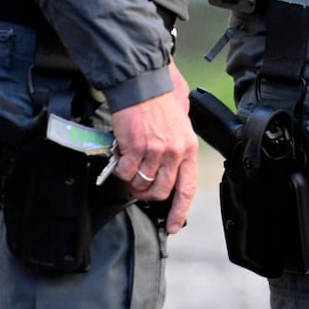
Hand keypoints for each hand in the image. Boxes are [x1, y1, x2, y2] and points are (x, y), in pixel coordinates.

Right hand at [106, 60, 197, 233]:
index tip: (172, 225)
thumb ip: (179, 146)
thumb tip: (172, 169)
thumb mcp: (180, 123)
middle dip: (148, 194)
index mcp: (188, 147)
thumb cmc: (159, 100)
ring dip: (132, 180)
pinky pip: (124, 172)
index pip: (187, 187)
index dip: (179, 210)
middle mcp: (175, 151)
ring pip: (141, 183)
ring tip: (129, 165)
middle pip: (161, 191)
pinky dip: (120, 168)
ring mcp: (155, 151)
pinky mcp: (135, 147)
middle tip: (139, 186)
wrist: (141, 83)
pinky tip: (121, 155)